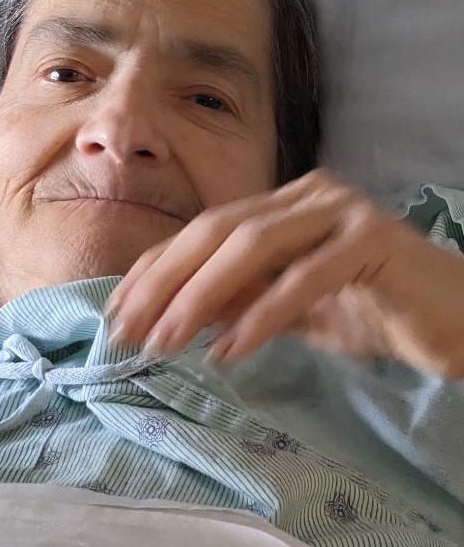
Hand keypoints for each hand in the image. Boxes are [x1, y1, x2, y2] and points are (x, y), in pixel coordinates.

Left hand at [105, 168, 463, 377]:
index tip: (116, 312)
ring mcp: (341, 211)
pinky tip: (230, 350)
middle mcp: (307, 195)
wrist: (458, 319)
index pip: (202, 230)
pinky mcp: (372, 239)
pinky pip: (304, 276)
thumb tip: (173, 314)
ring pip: (251, 243)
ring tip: (165, 342)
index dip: (155, 268)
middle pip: (216, 228)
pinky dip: (262, 314)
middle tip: (127, 330)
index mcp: (283, 204)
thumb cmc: (374, 312)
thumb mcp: (291, 310)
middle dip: (164, 281)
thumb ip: (241, 302)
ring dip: (199, 295)